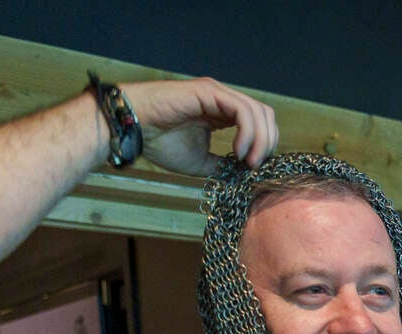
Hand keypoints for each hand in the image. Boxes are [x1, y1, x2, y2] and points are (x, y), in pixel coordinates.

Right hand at [119, 77, 279, 175]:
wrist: (133, 129)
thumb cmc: (159, 142)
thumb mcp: (200, 161)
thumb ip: (222, 164)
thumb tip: (242, 174)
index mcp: (223, 113)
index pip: (260, 123)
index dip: (265, 145)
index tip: (254, 167)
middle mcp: (223, 100)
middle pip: (265, 115)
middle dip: (268, 143)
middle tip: (256, 165)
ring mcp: (217, 93)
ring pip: (258, 112)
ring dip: (260, 141)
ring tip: (248, 161)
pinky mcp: (209, 91)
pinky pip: (242, 111)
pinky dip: (248, 133)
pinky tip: (238, 151)